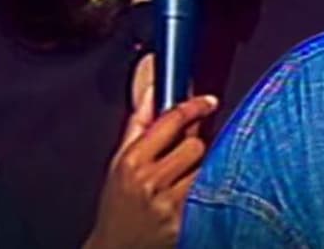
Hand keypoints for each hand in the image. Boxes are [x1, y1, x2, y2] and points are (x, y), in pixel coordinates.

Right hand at [82, 54, 218, 248]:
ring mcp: (168, 202)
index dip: (193, 107)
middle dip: (193, 147)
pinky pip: (207, 193)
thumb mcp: (118, 163)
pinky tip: (191, 196)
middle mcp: (150, 180)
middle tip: (184, 158)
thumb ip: (137, 125)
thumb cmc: (116, 206)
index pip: (169, 122)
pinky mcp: (184, 221)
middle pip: (194, 145)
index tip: (208, 101)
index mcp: (131, 161)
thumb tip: (151, 90)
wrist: (116, 248)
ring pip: (205, 168)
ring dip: (201, 169)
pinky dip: (204, 191)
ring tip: (184, 180)